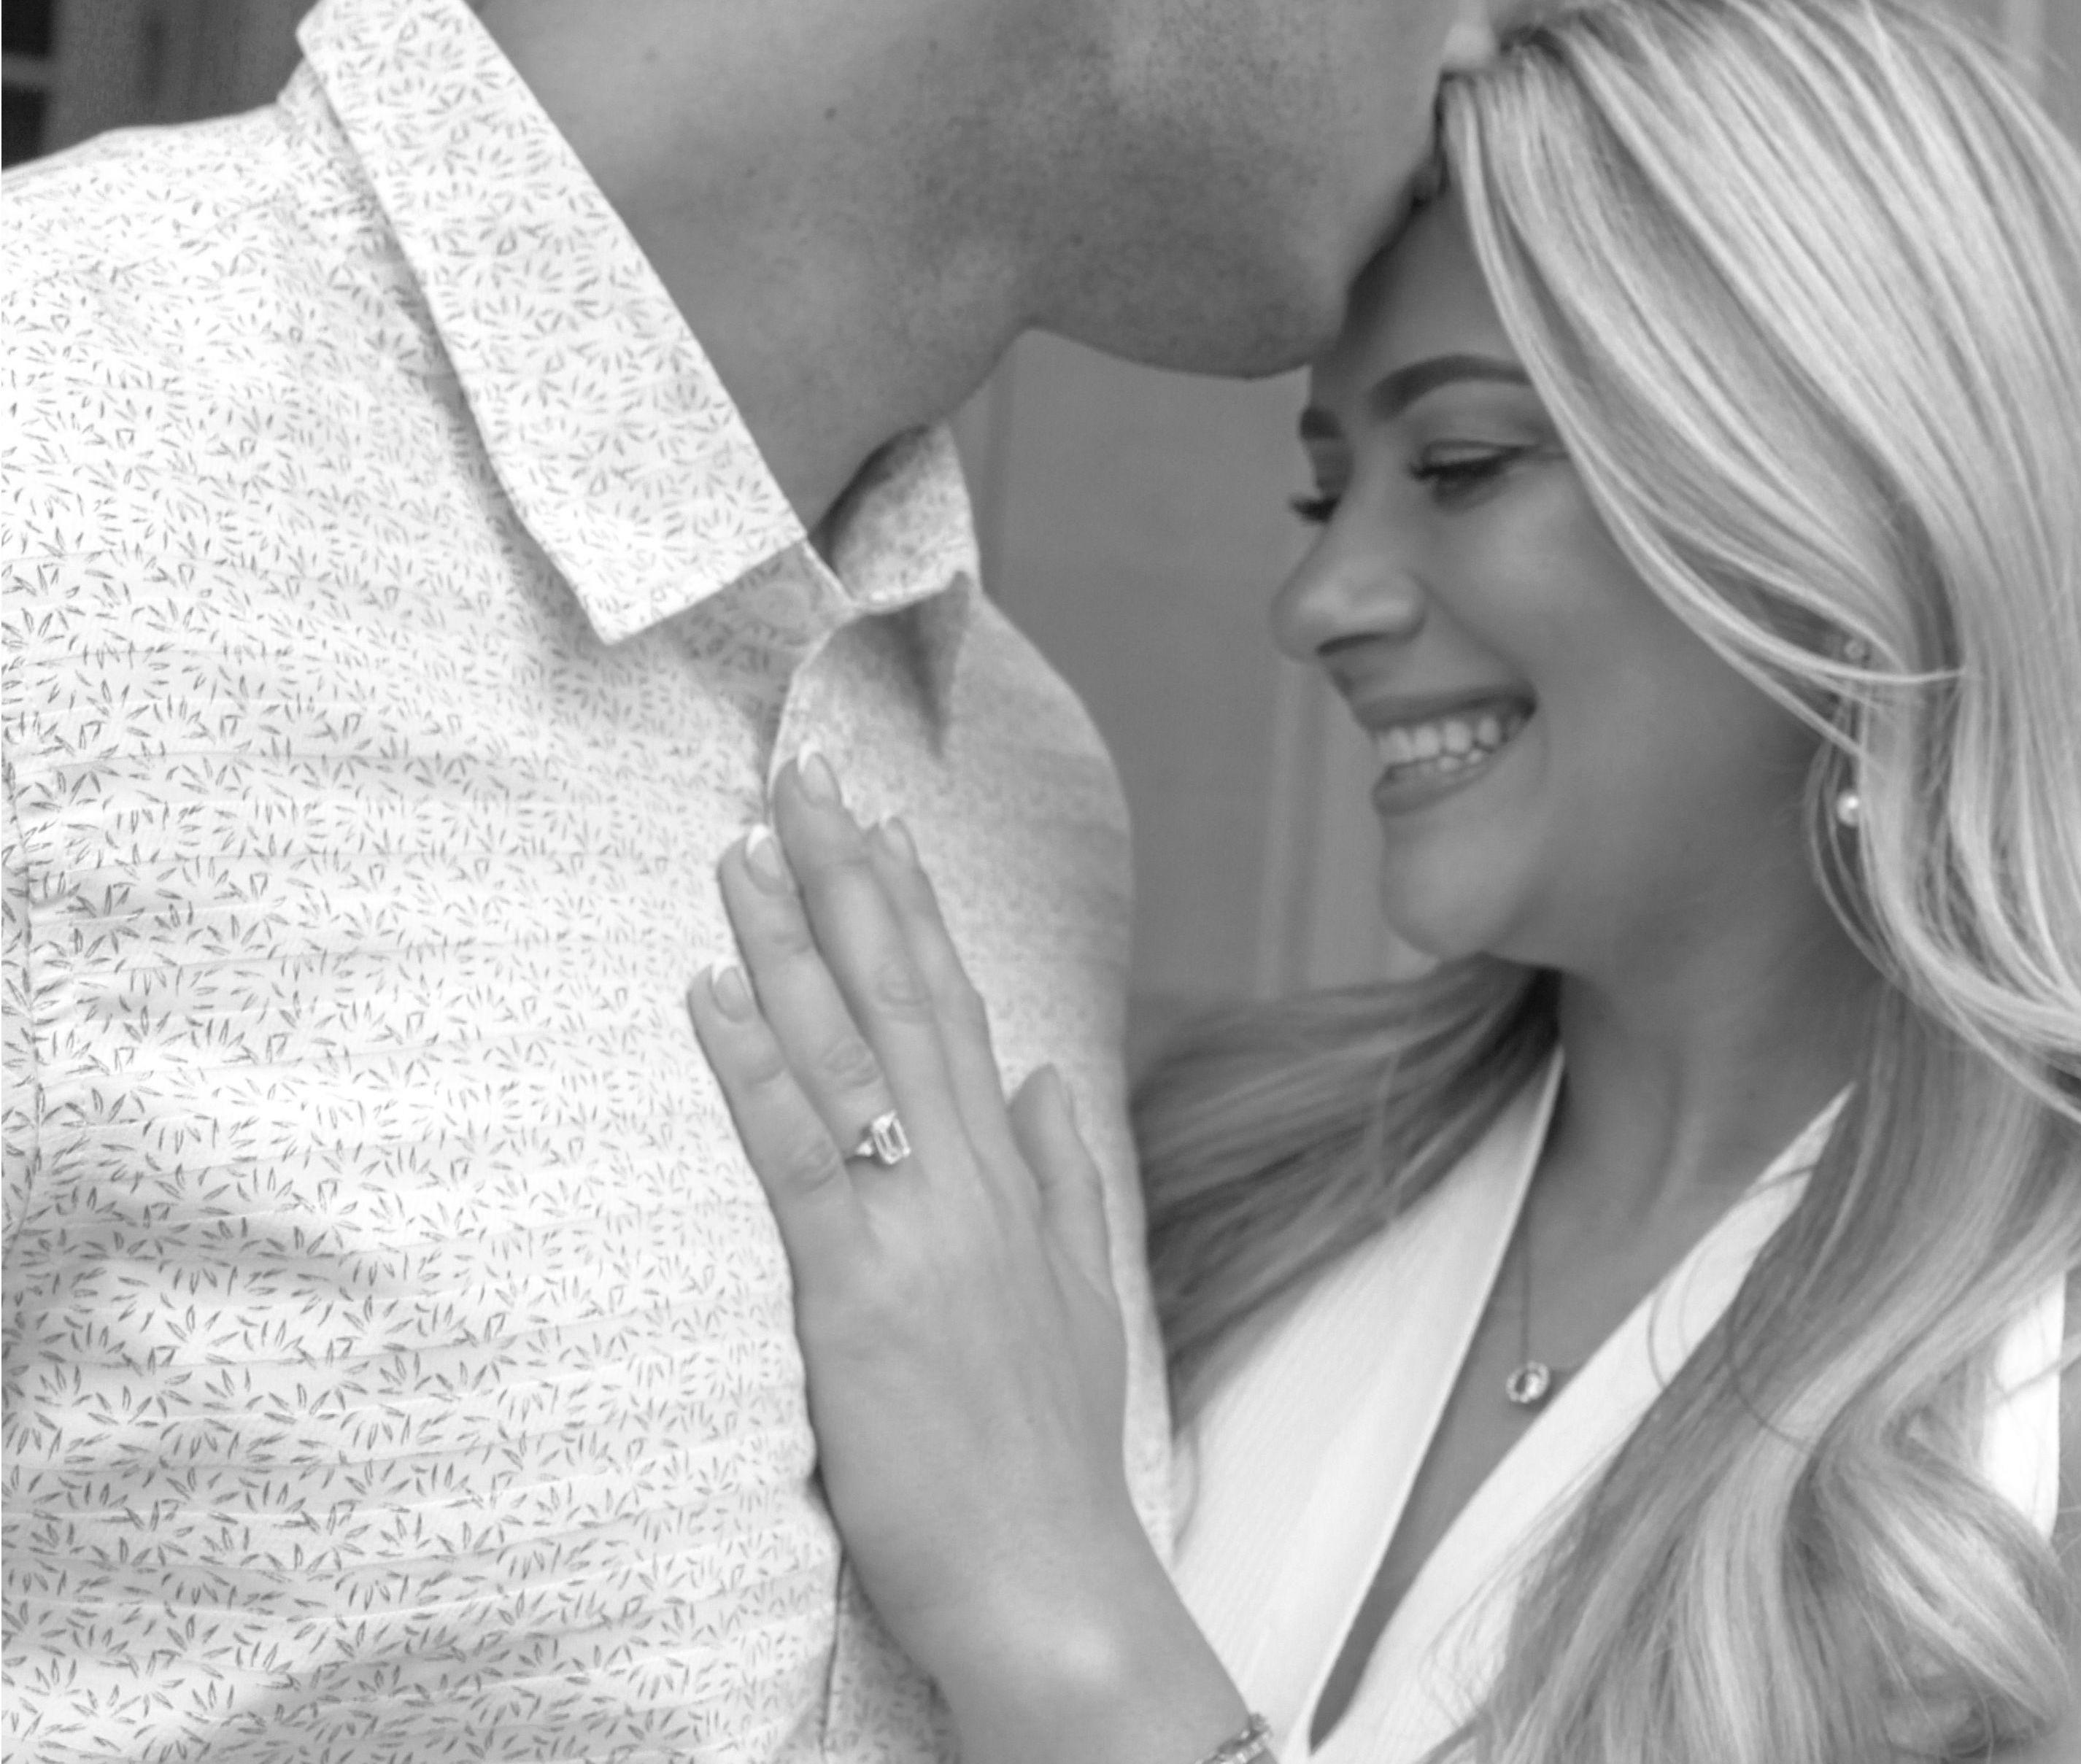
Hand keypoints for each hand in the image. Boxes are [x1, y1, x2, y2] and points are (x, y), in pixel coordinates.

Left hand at [686, 756, 1246, 1763]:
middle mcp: (968, 1179)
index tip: (885, 825)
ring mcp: (917, 1228)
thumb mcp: (1083, 1299)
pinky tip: (711, 991)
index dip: (918, 910)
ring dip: (791, 940)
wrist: (1055, 1587)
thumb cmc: (1053, 1457)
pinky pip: (800, 1154)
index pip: (958, 1010)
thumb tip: (1048, 1078)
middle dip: (850, 879)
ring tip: (746, 848)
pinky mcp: (857, 1291)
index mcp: (1011, 1177)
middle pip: (903, 997)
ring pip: (849, 1051)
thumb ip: (1068, 1176)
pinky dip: (753, 1065)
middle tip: (804, 778)